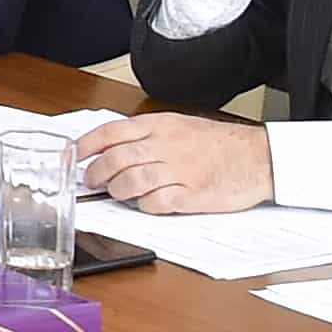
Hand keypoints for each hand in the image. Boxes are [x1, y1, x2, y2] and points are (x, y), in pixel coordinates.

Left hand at [76, 111, 275, 214]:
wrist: (258, 156)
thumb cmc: (218, 143)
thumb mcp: (179, 126)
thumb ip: (146, 134)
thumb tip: (111, 147)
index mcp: (160, 126)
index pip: (111, 133)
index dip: (85, 145)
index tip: (73, 156)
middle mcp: (166, 146)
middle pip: (116, 160)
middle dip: (96, 173)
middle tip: (92, 181)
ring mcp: (179, 171)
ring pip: (131, 181)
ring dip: (117, 190)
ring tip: (117, 193)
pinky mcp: (192, 195)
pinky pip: (156, 203)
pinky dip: (145, 205)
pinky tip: (146, 203)